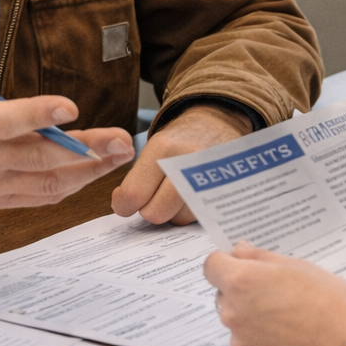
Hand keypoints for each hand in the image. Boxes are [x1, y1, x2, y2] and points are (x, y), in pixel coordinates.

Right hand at [0, 6, 133, 211]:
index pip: (5, 122)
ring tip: (123, 154)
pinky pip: (41, 197)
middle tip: (123, 139)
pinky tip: (98, 168)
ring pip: (47, 183)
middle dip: (85, 148)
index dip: (38, 116)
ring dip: (89, 170)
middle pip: (38, 157)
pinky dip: (73, 185)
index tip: (72, 107)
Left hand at [112, 103, 249, 224]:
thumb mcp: (155, 147)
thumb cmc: (179, 141)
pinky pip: (197, 218)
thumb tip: (123, 206)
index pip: (134, 193)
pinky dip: (190, 211)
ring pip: (177, 219)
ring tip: (175, 192)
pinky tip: (190, 196)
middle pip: (156, 212)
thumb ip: (137, 177)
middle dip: (149, 210)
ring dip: (172, 212)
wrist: (217, 126)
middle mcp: (187, 163)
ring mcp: (209, 178)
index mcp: (163, 148)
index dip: (123, 205)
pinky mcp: (222, 192)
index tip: (125, 202)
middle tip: (152, 197)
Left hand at [205, 242, 345, 345]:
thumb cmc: (330, 301)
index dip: (226, 263)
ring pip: (239, 324)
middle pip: (225, 297)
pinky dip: (266, 343)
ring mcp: (243, 344)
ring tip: (291, 318)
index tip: (241, 265)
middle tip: (277, 292)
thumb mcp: (297, 266)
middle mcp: (233, 314)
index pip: (211, 266)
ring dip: (255, 319)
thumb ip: (260, 258)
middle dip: (243, 292)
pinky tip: (293, 339)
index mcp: (241, 282)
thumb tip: (239, 251)